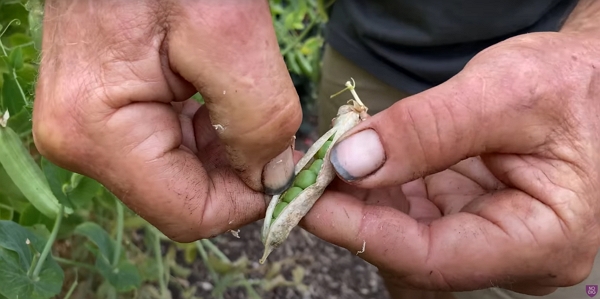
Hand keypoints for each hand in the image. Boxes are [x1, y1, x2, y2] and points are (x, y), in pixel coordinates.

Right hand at [32, 0, 300, 240]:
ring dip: (224, 145)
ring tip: (239, 92)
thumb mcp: (230, 33)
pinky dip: (205, 130)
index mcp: (98, 133)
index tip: (287, 164)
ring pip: (180, 172)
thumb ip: (258, 118)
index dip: (249, 198)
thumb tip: (271, 177)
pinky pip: (167, 145)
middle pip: (184, 195)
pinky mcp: (103, 112)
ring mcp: (88, 128)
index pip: (189, 213)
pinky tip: (217, 91)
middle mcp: (80, 141)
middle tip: (271, 121)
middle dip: (238, 168)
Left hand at [301, 32, 599, 294]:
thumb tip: (349, 162)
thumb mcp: (505, 93)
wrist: (593, 77)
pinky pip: (411, 215)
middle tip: (311, 175)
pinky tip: (357, 158)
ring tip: (329, 161)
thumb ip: (428, 129)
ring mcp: (487, 237)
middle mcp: (513, 253)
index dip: (362, 232)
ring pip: (405, 239)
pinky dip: (377, 189)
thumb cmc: (574, 83)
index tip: (310, 201)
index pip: (433, 259)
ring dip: (362, 203)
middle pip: (413, 257)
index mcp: (542, 240)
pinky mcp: (467, 215)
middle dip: (356, 217)